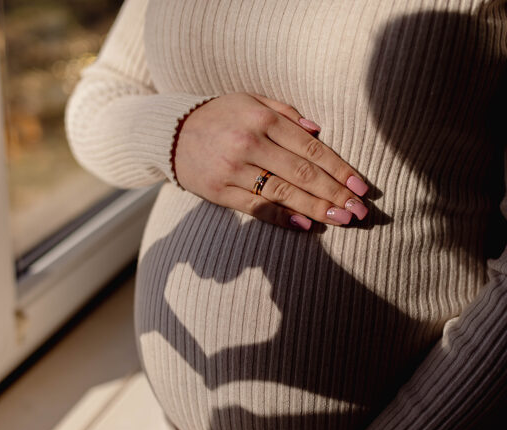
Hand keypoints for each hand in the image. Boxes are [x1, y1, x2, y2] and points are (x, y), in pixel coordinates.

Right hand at [174, 92, 368, 230]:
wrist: (170, 134)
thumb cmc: (218, 116)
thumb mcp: (250, 101)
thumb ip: (285, 113)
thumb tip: (319, 131)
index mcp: (263, 120)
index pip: (311, 149)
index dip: (339, 169)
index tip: (361, 187)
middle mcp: (250, 145)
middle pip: (302, 174)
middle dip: (336, 194)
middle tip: (361, 212)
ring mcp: (234, 170)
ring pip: (283, 193)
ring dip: (316, 208)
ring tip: (342, 220)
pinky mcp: (221, 192)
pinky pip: (257, 207)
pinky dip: (283, 217)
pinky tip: (306, 225)